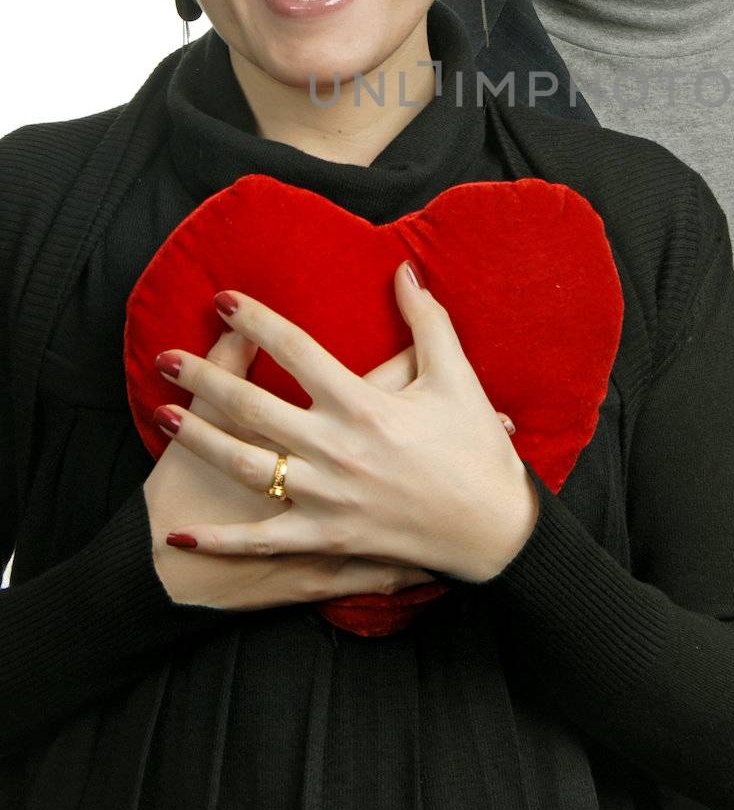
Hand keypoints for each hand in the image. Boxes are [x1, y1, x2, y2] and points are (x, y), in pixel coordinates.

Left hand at [153, 264, 539, 582]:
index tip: (220, 301)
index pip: (296, 351)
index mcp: (365, 405)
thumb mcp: (456, 377)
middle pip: (254, 406)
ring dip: (199, 440)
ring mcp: (327, 497)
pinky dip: (219, 539)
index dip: (255, 321)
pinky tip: (179, 531)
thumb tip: (403, 268)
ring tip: (162, 416)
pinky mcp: (327, 538)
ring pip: (246, 466)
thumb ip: (427, 319)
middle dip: (203, 380)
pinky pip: (263, 540)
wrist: (495, 530)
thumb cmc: (477, 449)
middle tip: (164, 359)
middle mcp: (337, 449)